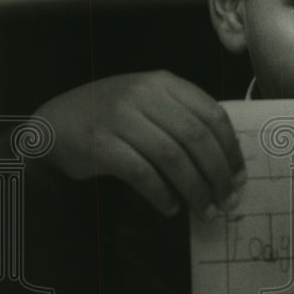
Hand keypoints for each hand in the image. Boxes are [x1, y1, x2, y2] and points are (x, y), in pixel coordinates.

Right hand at [36, 71, 244, 218]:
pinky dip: (161, 194)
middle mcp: (143, 94)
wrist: (53, 124)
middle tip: (228, 201)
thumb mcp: (149, 104)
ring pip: (173, 157)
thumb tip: (226, 165)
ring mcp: (119, 117)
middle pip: (196, 138)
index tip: (240, 177)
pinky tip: (171, 208)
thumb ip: (183, 121)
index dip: (231, 150)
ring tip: (206, 211)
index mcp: (164, 82)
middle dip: (218, 175)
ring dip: (195, 189)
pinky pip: (141, 173)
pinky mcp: (99, 143)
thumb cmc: (112, 117)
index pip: (212, 115)